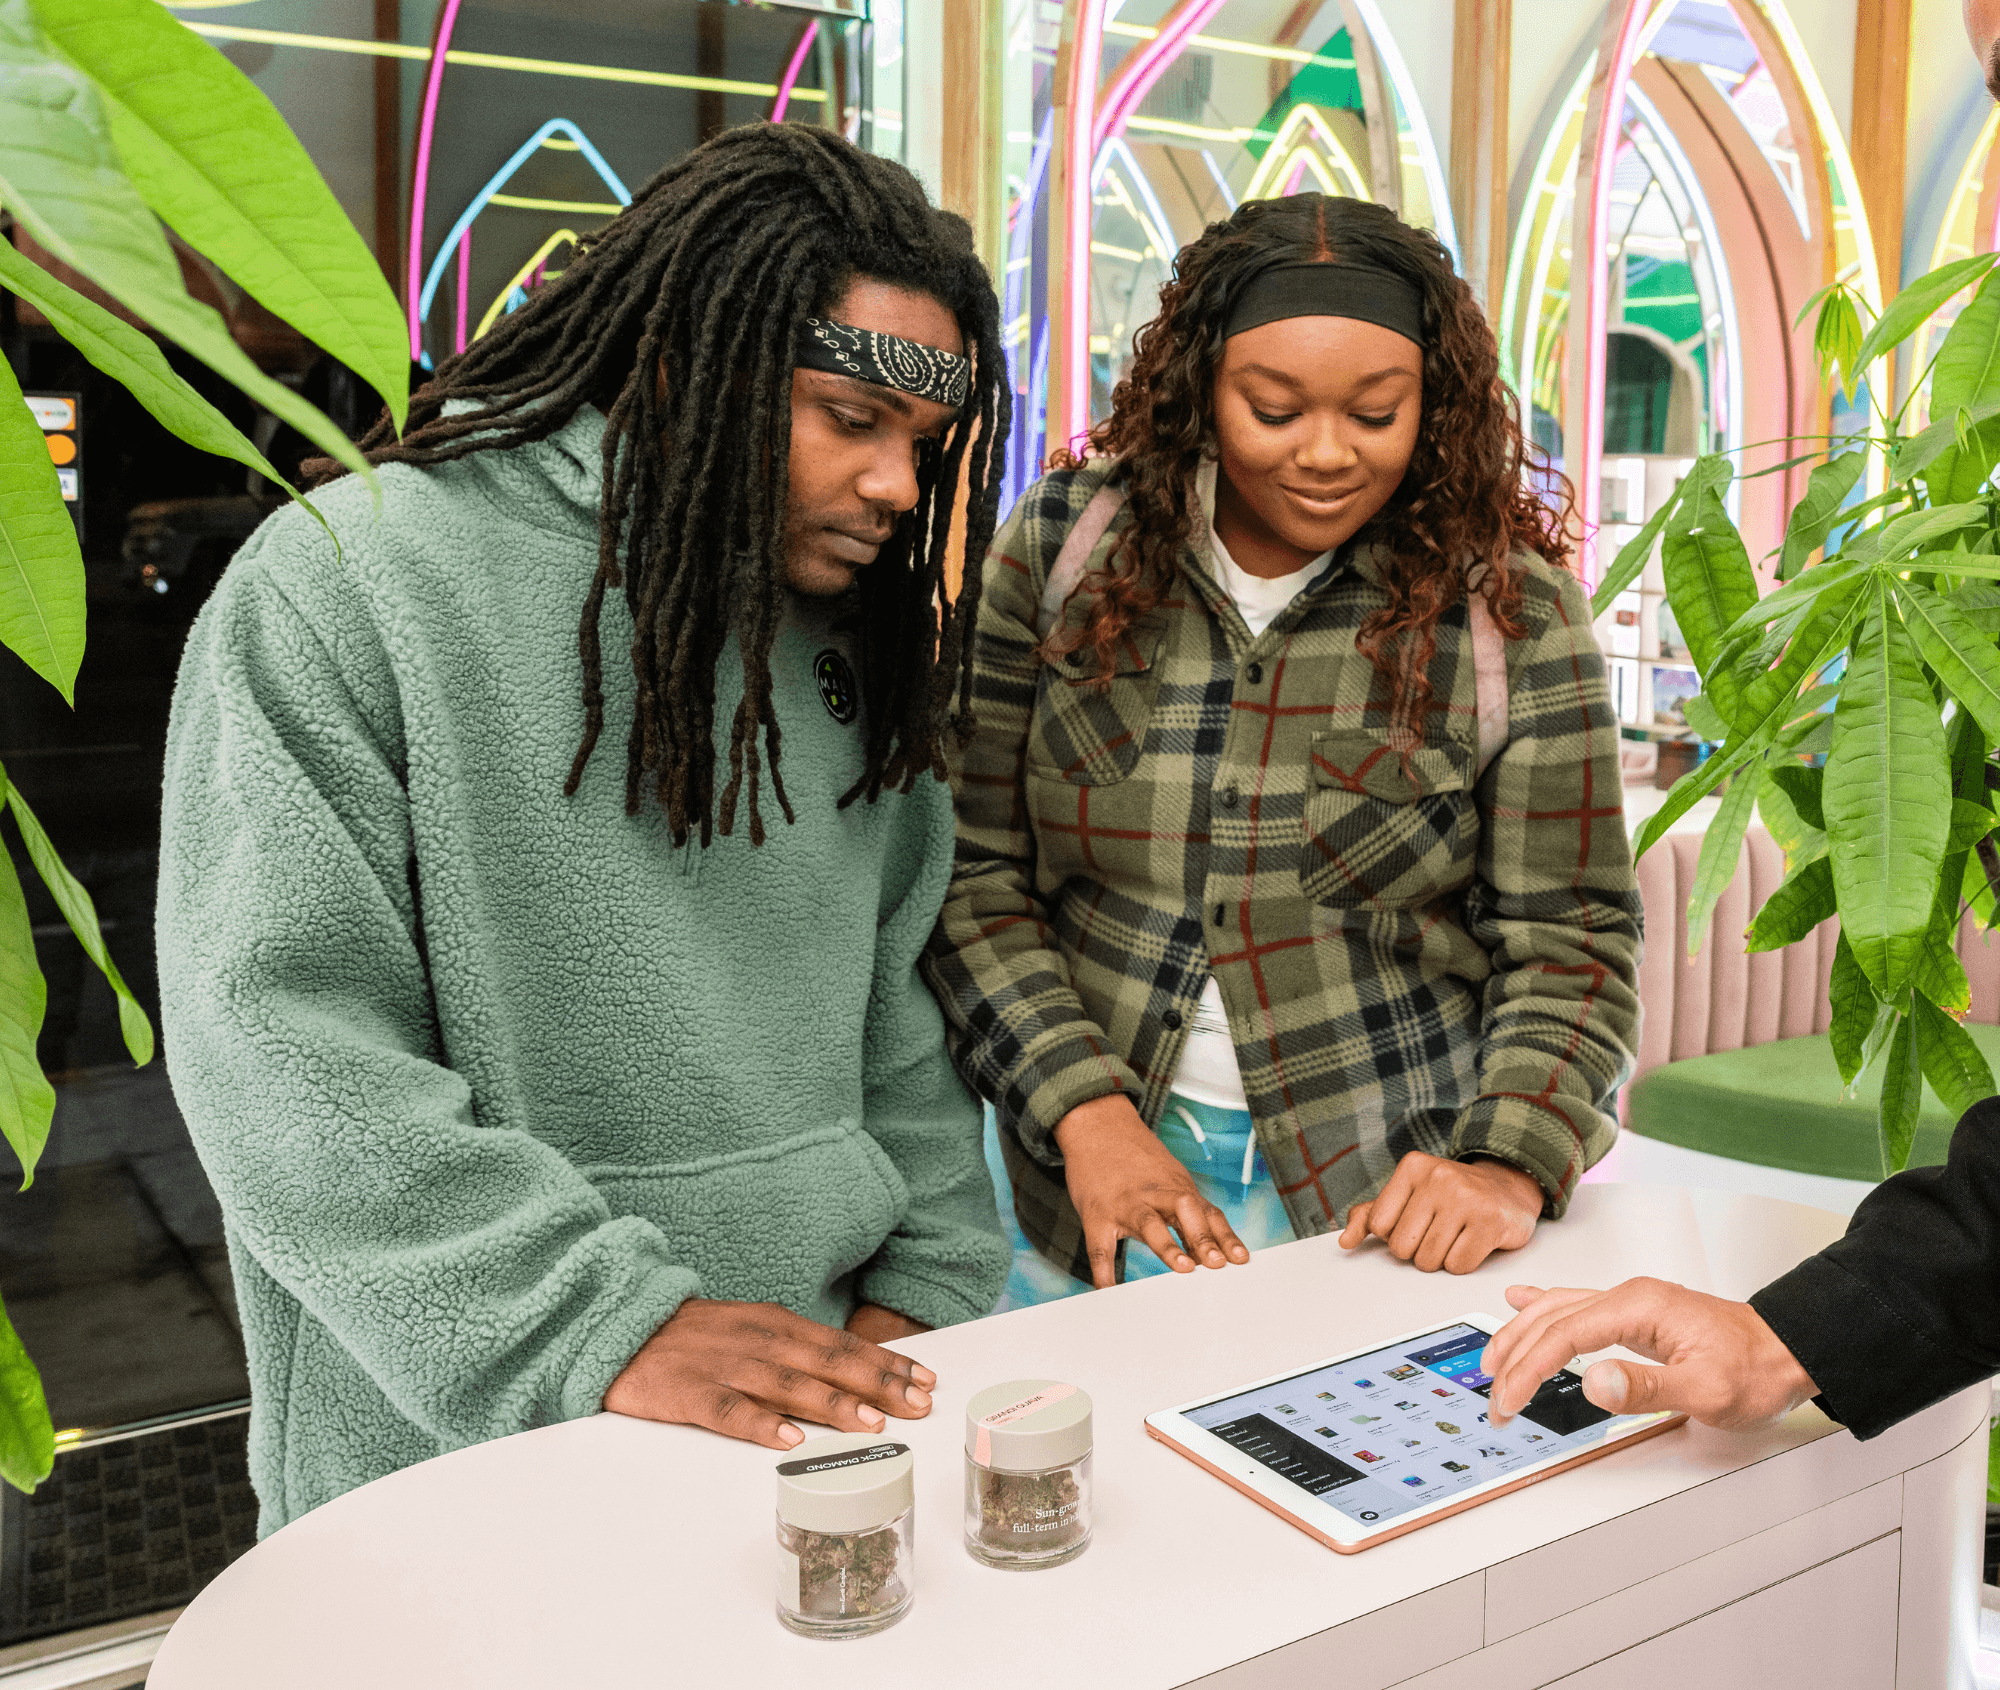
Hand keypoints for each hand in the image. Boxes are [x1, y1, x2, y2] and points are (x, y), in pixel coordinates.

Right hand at [603, 1297, 935, 1449]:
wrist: (622, 1325)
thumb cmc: (695, 1337)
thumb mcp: (753, 1331)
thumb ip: (797, 1351)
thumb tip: (854, 1374)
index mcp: (776, 1324)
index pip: (842, 1344)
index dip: (886, 1362)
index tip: (924, 1380)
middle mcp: (758, 1340)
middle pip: (826, 1362)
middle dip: (876, 1383)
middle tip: (916, 1405)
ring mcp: (724, 1365)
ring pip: (787, 1385)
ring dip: (832, 1403)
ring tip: (870, 1423)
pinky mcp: (690, 1392)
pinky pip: (729, 1409)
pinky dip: (760, 1423)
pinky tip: (787, 1438)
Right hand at [1053, 1093, 1250, 1288]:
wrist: (1097, 1126)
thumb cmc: (1137, 1159)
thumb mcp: (1169, 1176)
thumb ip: (1189, 1209)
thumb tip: (1215, 1244)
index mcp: (1176, 1188)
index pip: (1206, 1213)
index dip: (1224, 1236)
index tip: (1241, 1259)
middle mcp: (1154, 1194)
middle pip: (1184, 1211)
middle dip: (1202, 1237)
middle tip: (1217, 1263)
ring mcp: (1125, 1204)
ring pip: (1148, 1223)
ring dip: (1167, 1245)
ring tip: (1183, 1268)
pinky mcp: (1097, 1214)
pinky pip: (1100, 1245)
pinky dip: (1104, 1270)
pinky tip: (1109, 1289)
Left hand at [1338, 1151, 1540, 1272]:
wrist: (1507, 1188)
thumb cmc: (1451, 1195)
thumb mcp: (1408, 1195)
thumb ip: (1370, 1215)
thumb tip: (1345, 1241)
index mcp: (1413, 1168)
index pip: (1379, 1225)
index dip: (1395, 1234)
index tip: (1414, 1222)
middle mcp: (1438, 1177)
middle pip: (1402, 1247)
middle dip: (1417, 1250)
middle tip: (1437, 1232)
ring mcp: (1466, 1198)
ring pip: (1429, 1261)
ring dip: (1440, 1259)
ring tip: (1454, 1236)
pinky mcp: (1490, 1222)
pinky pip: (1458, 1266)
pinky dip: (1462, 1264)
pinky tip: (1471, 1242)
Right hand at [1479, 1279, 1819, 1431]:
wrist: (1789, 1352)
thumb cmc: (1756, 1369)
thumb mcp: (1706, 1390)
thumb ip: (1646, 1387)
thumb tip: (1594, 1381)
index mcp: (1638, 1307)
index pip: (1562, 1335)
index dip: (1528, 1369)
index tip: (1509, 1399)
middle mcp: (1628, 1298)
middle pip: (1549, 1319)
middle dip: (1513, 1356)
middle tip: (1495, 1396)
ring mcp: (1631, 1304)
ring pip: (1555, 1309)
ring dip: (1519, 1334)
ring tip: (1491, 1358)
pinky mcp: (1636, 1315)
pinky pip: (1574, 1306)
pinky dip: (1541, 1309)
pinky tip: (1524, 1303)